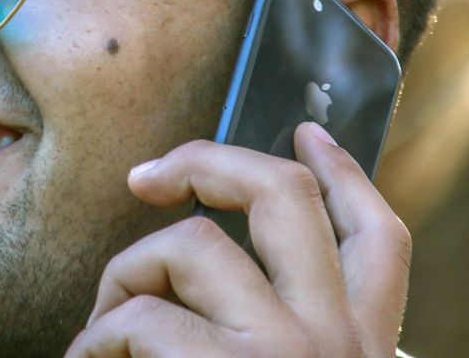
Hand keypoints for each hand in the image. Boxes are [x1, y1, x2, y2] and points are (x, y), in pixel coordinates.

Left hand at [65, 123, 411, 356]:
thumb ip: (289, 319)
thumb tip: (234, 258)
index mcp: (365, 345)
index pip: (378, 235)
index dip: (344, 171)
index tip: (310, 133)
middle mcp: (338, 339)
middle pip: (284, 194)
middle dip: (205, 163)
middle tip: (149, 176)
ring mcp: (286, 351)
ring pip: (192, 245)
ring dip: (129, 272)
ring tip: (104, 322)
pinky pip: (140, 315)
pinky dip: (98, 336)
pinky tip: (90, 357)